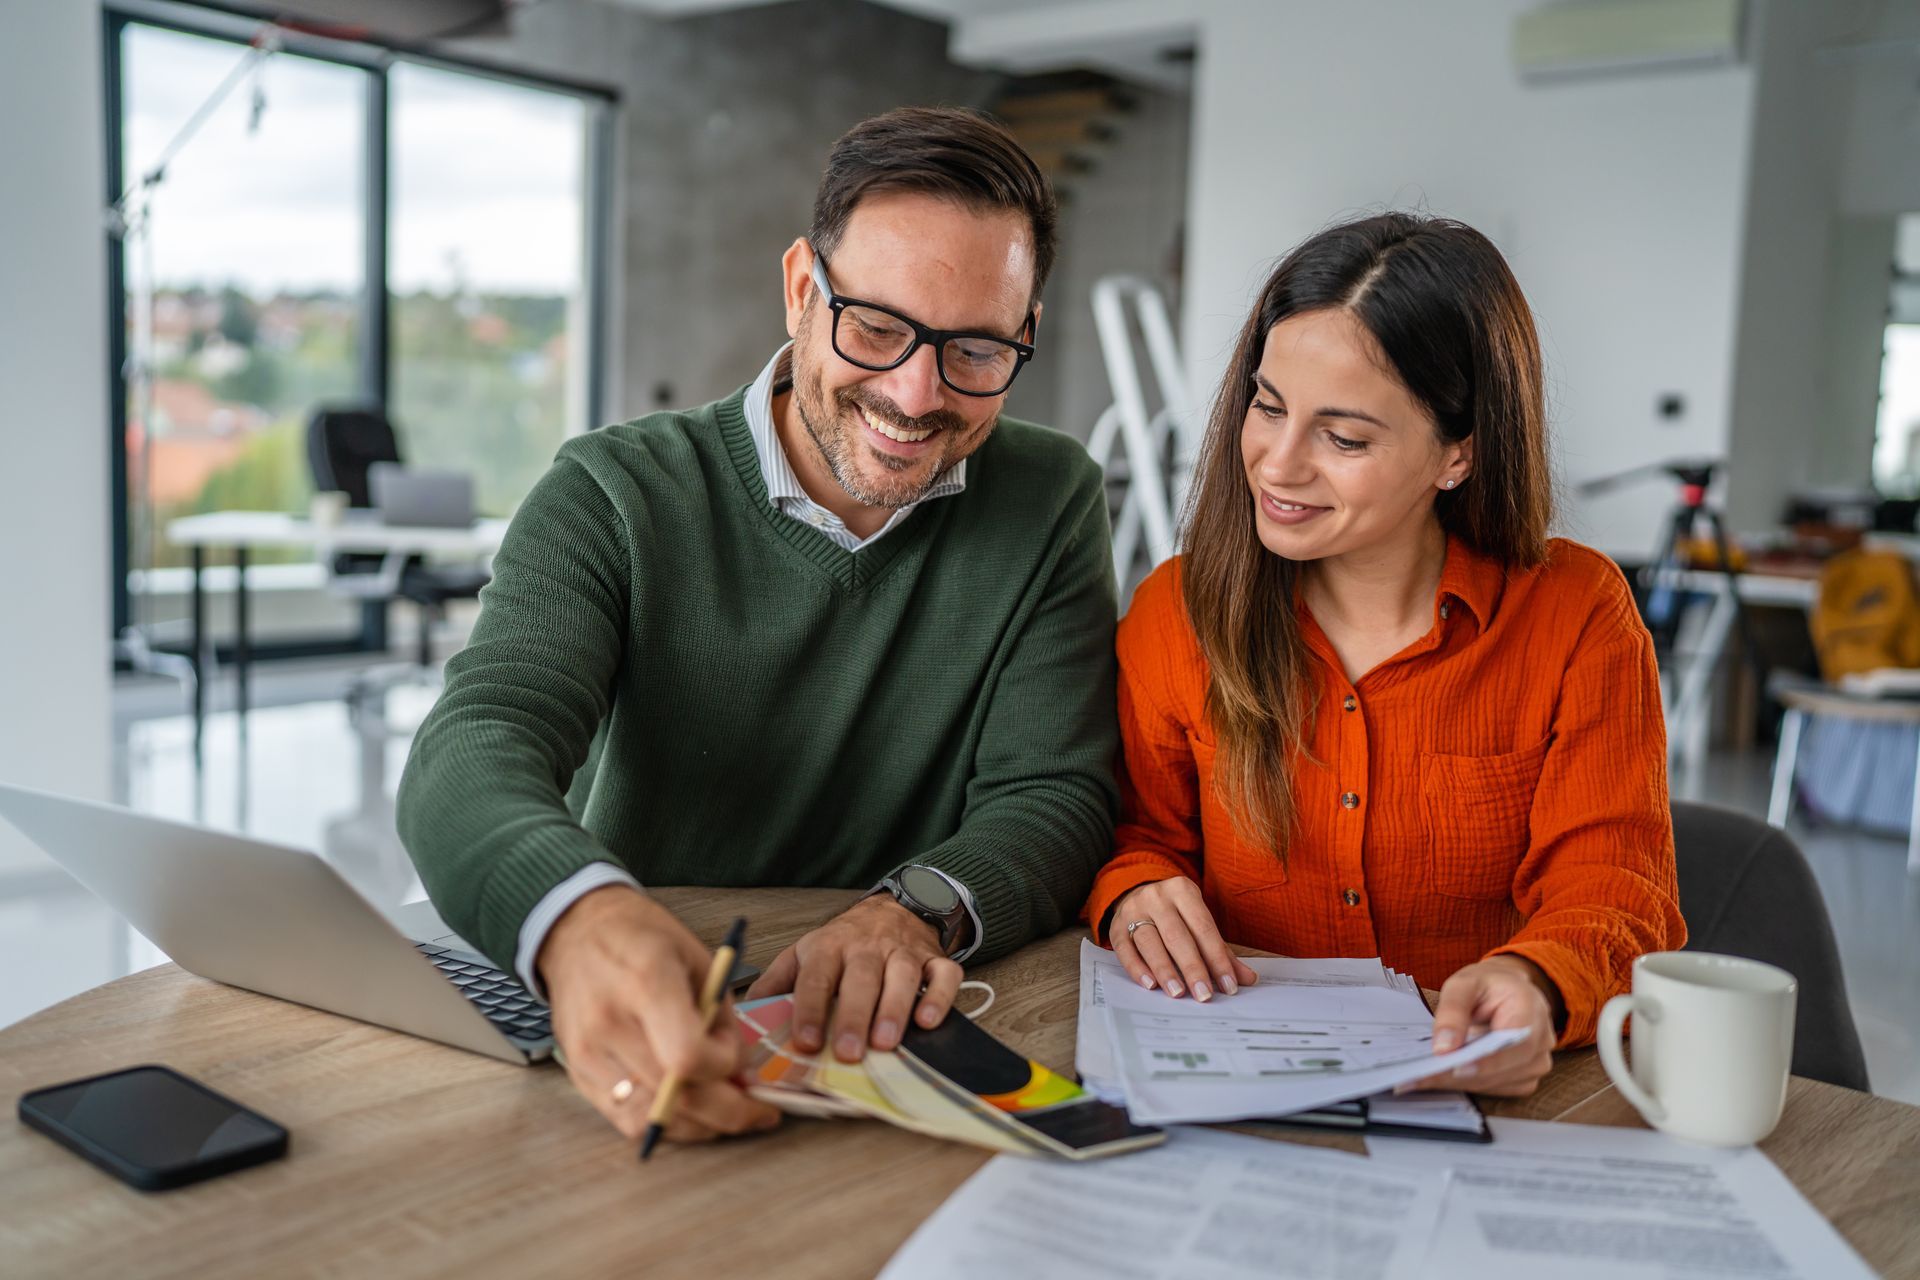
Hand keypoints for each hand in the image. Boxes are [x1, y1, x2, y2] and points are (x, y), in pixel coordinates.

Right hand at [536, 885, 781, 1144]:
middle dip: (728, 1111)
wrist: (579, 932)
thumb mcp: (698, 958)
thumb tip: (738, 1070)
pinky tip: (689, 1110)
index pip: (686, 1056)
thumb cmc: (643, 938)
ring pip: (651, 1120)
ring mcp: (588, 1053)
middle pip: (673, 1097)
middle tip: (755, 1110)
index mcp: (646, 981)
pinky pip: (626, 1121)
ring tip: (724, 1110)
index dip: (722, 1066)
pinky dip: (665, 1124)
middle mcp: (610, 1022)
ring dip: (699, 1126)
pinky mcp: (577, 1073)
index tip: (735, 1054)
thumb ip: (721, 1016)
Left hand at [744, 894, 962, 1061]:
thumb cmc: (843, 942)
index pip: (816, 978)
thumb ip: (776, 985)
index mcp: (828, 948)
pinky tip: (928, 1021)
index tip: (807, 1041)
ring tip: (886, 1043)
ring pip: (902, 977)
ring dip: (895, 1009)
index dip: (811, 1010)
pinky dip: (940, 997)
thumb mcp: (803, 954)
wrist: (891, 908)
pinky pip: (944, 975)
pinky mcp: (934, 959)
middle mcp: (866, 949)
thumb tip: (745, 1018)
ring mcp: (903, 952)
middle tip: (850, 1052)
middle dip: (854, 1016)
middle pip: (861, 979)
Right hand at [1108, 876, 1257, 1002]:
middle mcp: (1156, 897)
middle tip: (1204, 994)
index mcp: (1182, 890)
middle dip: (1192, 968)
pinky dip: (1137, 968)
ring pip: (1149, 942)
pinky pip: (1125, 949)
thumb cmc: (1175, 913)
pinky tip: (1150, 985)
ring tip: (1178, 993)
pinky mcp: (1116, 927)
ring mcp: (1133, 910)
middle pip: (1177, 936)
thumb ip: (1221, 950)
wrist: (1137, 892)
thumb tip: (1247, 979)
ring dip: (1165, 970)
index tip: (1228, 985)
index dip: (1217, 958)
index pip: (1203, 928)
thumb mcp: (1198, 921)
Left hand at [1403, 955, 1559, 1096]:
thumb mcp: (1464, 983)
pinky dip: (1468, 1085)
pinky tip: (1442, 1078)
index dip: (1488, 1060)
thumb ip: (1453, 1011)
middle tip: (1421, 1077)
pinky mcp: (1525, 1077)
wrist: (1507, 990)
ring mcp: (1537, 1062)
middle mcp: (1542, 1041)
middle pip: (1505, 1068)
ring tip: (1422, 1078)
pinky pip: (1496, 1088)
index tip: (1457, 1068)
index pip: (1516, 1042)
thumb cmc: (1488, 985)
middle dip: (1461, 1075)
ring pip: (1497, 1083)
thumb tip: (1443, 1048)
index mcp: (1531, 1010)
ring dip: (1460, 1083)